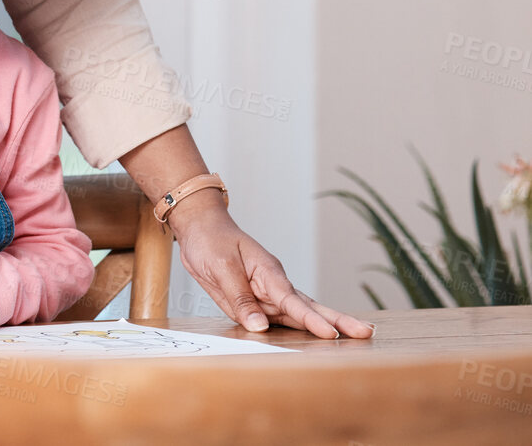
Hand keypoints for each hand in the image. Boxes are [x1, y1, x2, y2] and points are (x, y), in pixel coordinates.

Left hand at [172, 194, 374, 338]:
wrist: (199, 229)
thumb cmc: (211, 241)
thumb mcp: (220, 268)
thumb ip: (240, 298)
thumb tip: (260, 328)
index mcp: (268, 272)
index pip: (293, 301)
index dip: (311, 320)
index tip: (332, 334)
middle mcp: (273, 284)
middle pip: (308, 307)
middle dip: (337, 321)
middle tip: (366, 334)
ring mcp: (267, 293)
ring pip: (298, 315)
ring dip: (323, 326)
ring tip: (354, 338)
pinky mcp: (257, 301)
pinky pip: (278, 318)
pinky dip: (298, 328)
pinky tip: (317, 337)